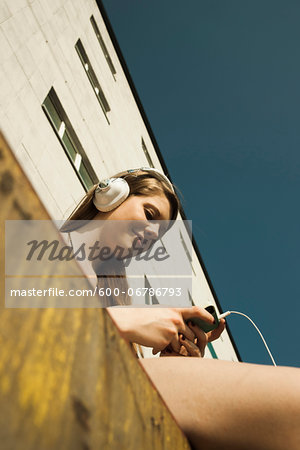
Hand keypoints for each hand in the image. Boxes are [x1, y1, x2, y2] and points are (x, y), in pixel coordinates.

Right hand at [107, 306, 224, 354]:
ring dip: (175, 344)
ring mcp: (173, 329)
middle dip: (188, 338)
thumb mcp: (161, 312)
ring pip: (183, 342)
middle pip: (192, 332)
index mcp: (175, 310)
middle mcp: (176, 319)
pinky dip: (166, 348)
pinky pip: (172, 348)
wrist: (130, 322)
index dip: (206, 315)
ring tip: (161, 340)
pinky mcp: (167, 340)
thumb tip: (182, 322)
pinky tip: (155, 344)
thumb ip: (173, 316)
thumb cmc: (143, 317)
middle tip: (178, 339)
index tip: (213, 320)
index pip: (197, 310)